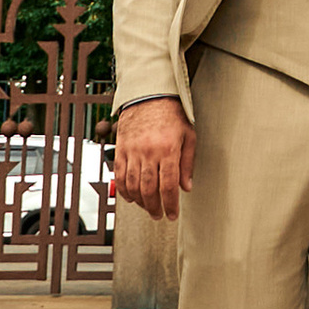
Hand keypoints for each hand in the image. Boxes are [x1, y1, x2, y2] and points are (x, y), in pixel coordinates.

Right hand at [114, 97, 196, 218]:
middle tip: (159, 214)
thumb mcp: (188, 136)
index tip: (172, 214)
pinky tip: (131, 196)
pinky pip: (119, 175)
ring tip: (148, 207)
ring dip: (140, 201)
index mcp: (168, 149)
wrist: (149, 94)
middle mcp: (148, 151)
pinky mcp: (121, 148)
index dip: (170, 204)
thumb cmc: (172, 113)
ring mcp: (132, 151)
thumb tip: (186, 187)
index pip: (169, 185)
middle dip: (154, 207)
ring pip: (133, 185)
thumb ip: (187, 163)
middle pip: (149, 189)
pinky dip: (124, 190)